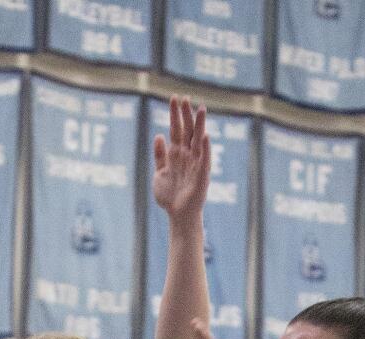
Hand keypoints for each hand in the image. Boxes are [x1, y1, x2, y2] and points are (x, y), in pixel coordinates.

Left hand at [152, 97, 210, 222]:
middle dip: (186, 115)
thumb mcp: (159, 173)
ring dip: (200, 125)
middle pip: (187, 130)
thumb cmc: (169, 196)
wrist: (178, 215)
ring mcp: (196, 163)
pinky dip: (205, 148)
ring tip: (201, 109)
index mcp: (177, 153)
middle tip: (183, 98)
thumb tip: (159, 135)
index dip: (175, 114)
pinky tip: (205, 136)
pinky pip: (204, 159)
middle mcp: (187, 155)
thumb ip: (159, 155)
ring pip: (198, 140)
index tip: (174, 98)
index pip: (176, 129)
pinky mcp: (202, 175)